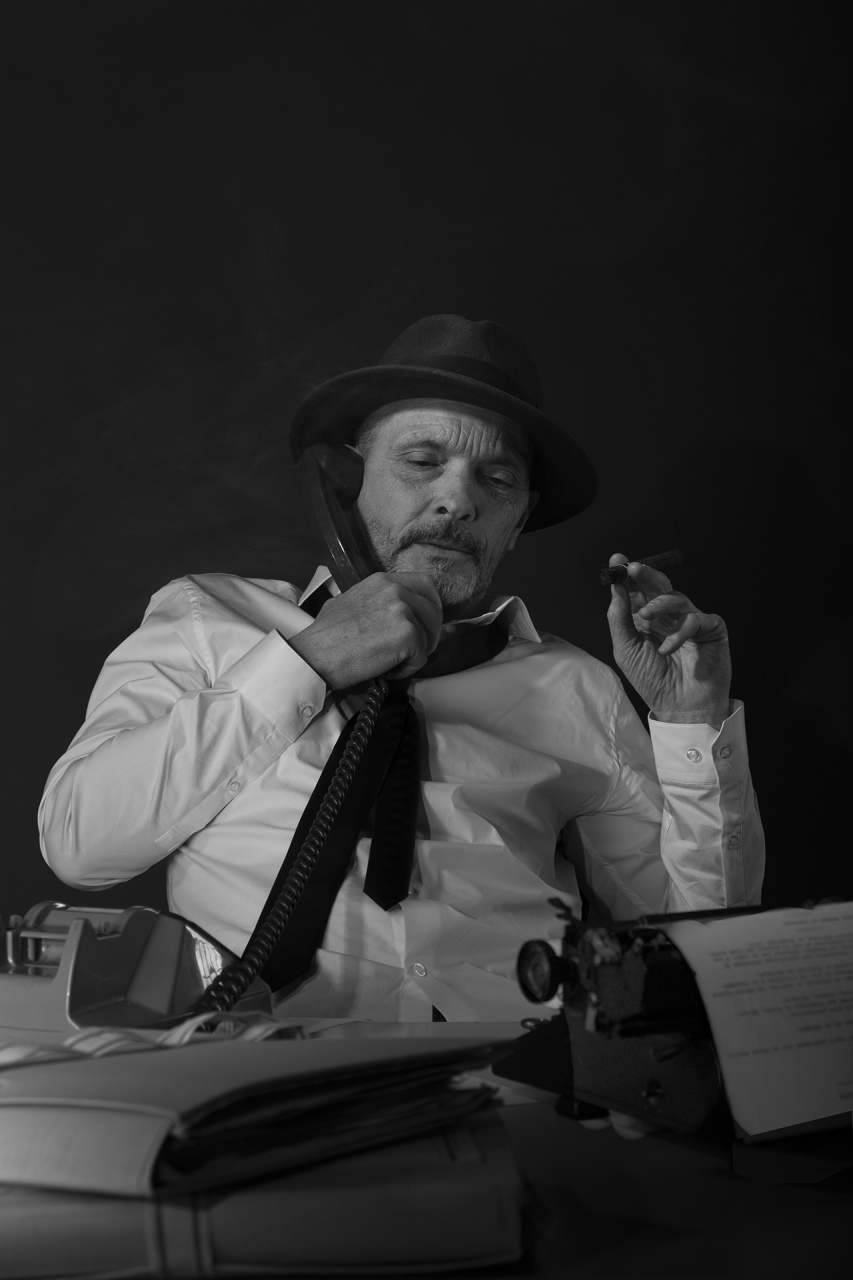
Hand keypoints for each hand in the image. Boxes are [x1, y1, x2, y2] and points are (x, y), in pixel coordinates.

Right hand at [288, 572, 442, 687]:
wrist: (315, 655)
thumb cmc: (326, 637)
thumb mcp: (350, 602)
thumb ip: (377, 602)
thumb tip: (397, 615)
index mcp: (383, 581)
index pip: (425, 585)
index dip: (430, 607)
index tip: (424, 624)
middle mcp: (395, 590)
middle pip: (435, 611)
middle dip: (429, 634)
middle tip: (411, 650)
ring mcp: (403, 611)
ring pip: (430, 637)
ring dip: (415, 654)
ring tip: (389, 661)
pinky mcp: (408, 635)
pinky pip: (421, 658)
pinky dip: (406, 670)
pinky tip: (384, 670)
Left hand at [606, 553, 730, 724]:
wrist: (679, 709)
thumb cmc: (652, 681)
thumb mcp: (626, 649)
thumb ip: (620, 618)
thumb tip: (615, 588)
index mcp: (647, 619)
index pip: (638, 590)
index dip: (628, 575)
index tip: (617, 560)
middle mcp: (668, 616)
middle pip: (659, 586)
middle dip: (645, 575)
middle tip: (633, 568)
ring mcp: (691, 621)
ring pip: (678, 598)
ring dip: (660, 603)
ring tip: (645, 615)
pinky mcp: (711, 630)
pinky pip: (697, 620)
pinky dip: (680, 633)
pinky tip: (667, 649)